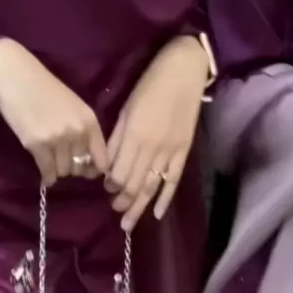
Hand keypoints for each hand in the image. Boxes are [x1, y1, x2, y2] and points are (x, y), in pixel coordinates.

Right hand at [0, 39, 107, 185]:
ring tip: (50, 161)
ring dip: (57, 170)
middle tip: (62, 161)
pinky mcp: (38, 145)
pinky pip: (48, 172)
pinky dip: (47, 176)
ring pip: (64, 171)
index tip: (86, 170)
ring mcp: (58, 139)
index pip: (102, 160)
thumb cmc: (44, 89)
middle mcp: (77, 132)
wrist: (15, 77)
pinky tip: (45, 174)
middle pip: (80, 168)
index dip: (94, 169)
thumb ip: (84, 131)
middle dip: (72, 168)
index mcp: (89, 121)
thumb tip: (88, 162)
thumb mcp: (74, 106)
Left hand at [106, 36, 208, 230]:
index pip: (119, 171)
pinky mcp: (184, 151)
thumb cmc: (151, 84)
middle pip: (134, 183)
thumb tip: (107, 164)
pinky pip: (173, 180)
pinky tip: (157, 215)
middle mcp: (151, 147)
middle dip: (122, 200)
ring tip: (128, 222)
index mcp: (134, 134)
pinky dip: (165, 199)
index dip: (111, 184)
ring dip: (138, 206)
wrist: (186, 70)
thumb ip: (117, 137)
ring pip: (151, 187)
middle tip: (115, 211)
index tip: (106, 189)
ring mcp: (170, 151)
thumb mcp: (127, 107)